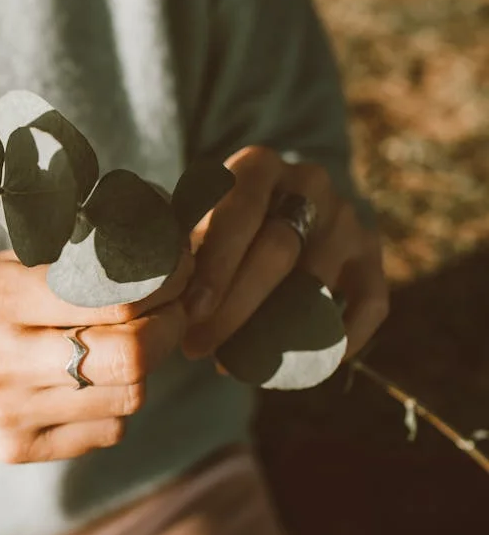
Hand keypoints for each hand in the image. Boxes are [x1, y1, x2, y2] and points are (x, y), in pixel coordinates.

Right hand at [0, 250, 193, 463]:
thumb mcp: (4, 266)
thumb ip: (72, 266)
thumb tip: (158, 259)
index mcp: (0, 301)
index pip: (115, 300)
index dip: (165, 286)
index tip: (179, 274)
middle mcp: (2, 362)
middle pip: (130, 357)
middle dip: (170, 329)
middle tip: (175, 311)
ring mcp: (10, 413)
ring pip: (126, 399)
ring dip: (145, 367)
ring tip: (135, 342)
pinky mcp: (17, 449)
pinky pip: (104, 433)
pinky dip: (116, 404)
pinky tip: (98, 381)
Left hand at [181, 146, 388, 361]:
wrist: (271, 208)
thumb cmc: (214, 225)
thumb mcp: (193, 220)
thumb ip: (181, 248)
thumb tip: (163, 300)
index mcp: (258, 166)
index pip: (239, 214)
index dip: (216, 267)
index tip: (192, 311)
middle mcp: (310, 182)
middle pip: (279, 250)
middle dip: (234, 307)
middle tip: (197, 347)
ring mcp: (347, 218)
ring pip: (317, 283)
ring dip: (273, 333)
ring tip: (231, 365)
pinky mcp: (372, 255)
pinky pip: (369, 305)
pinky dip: (338, 341)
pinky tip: (302, 369)